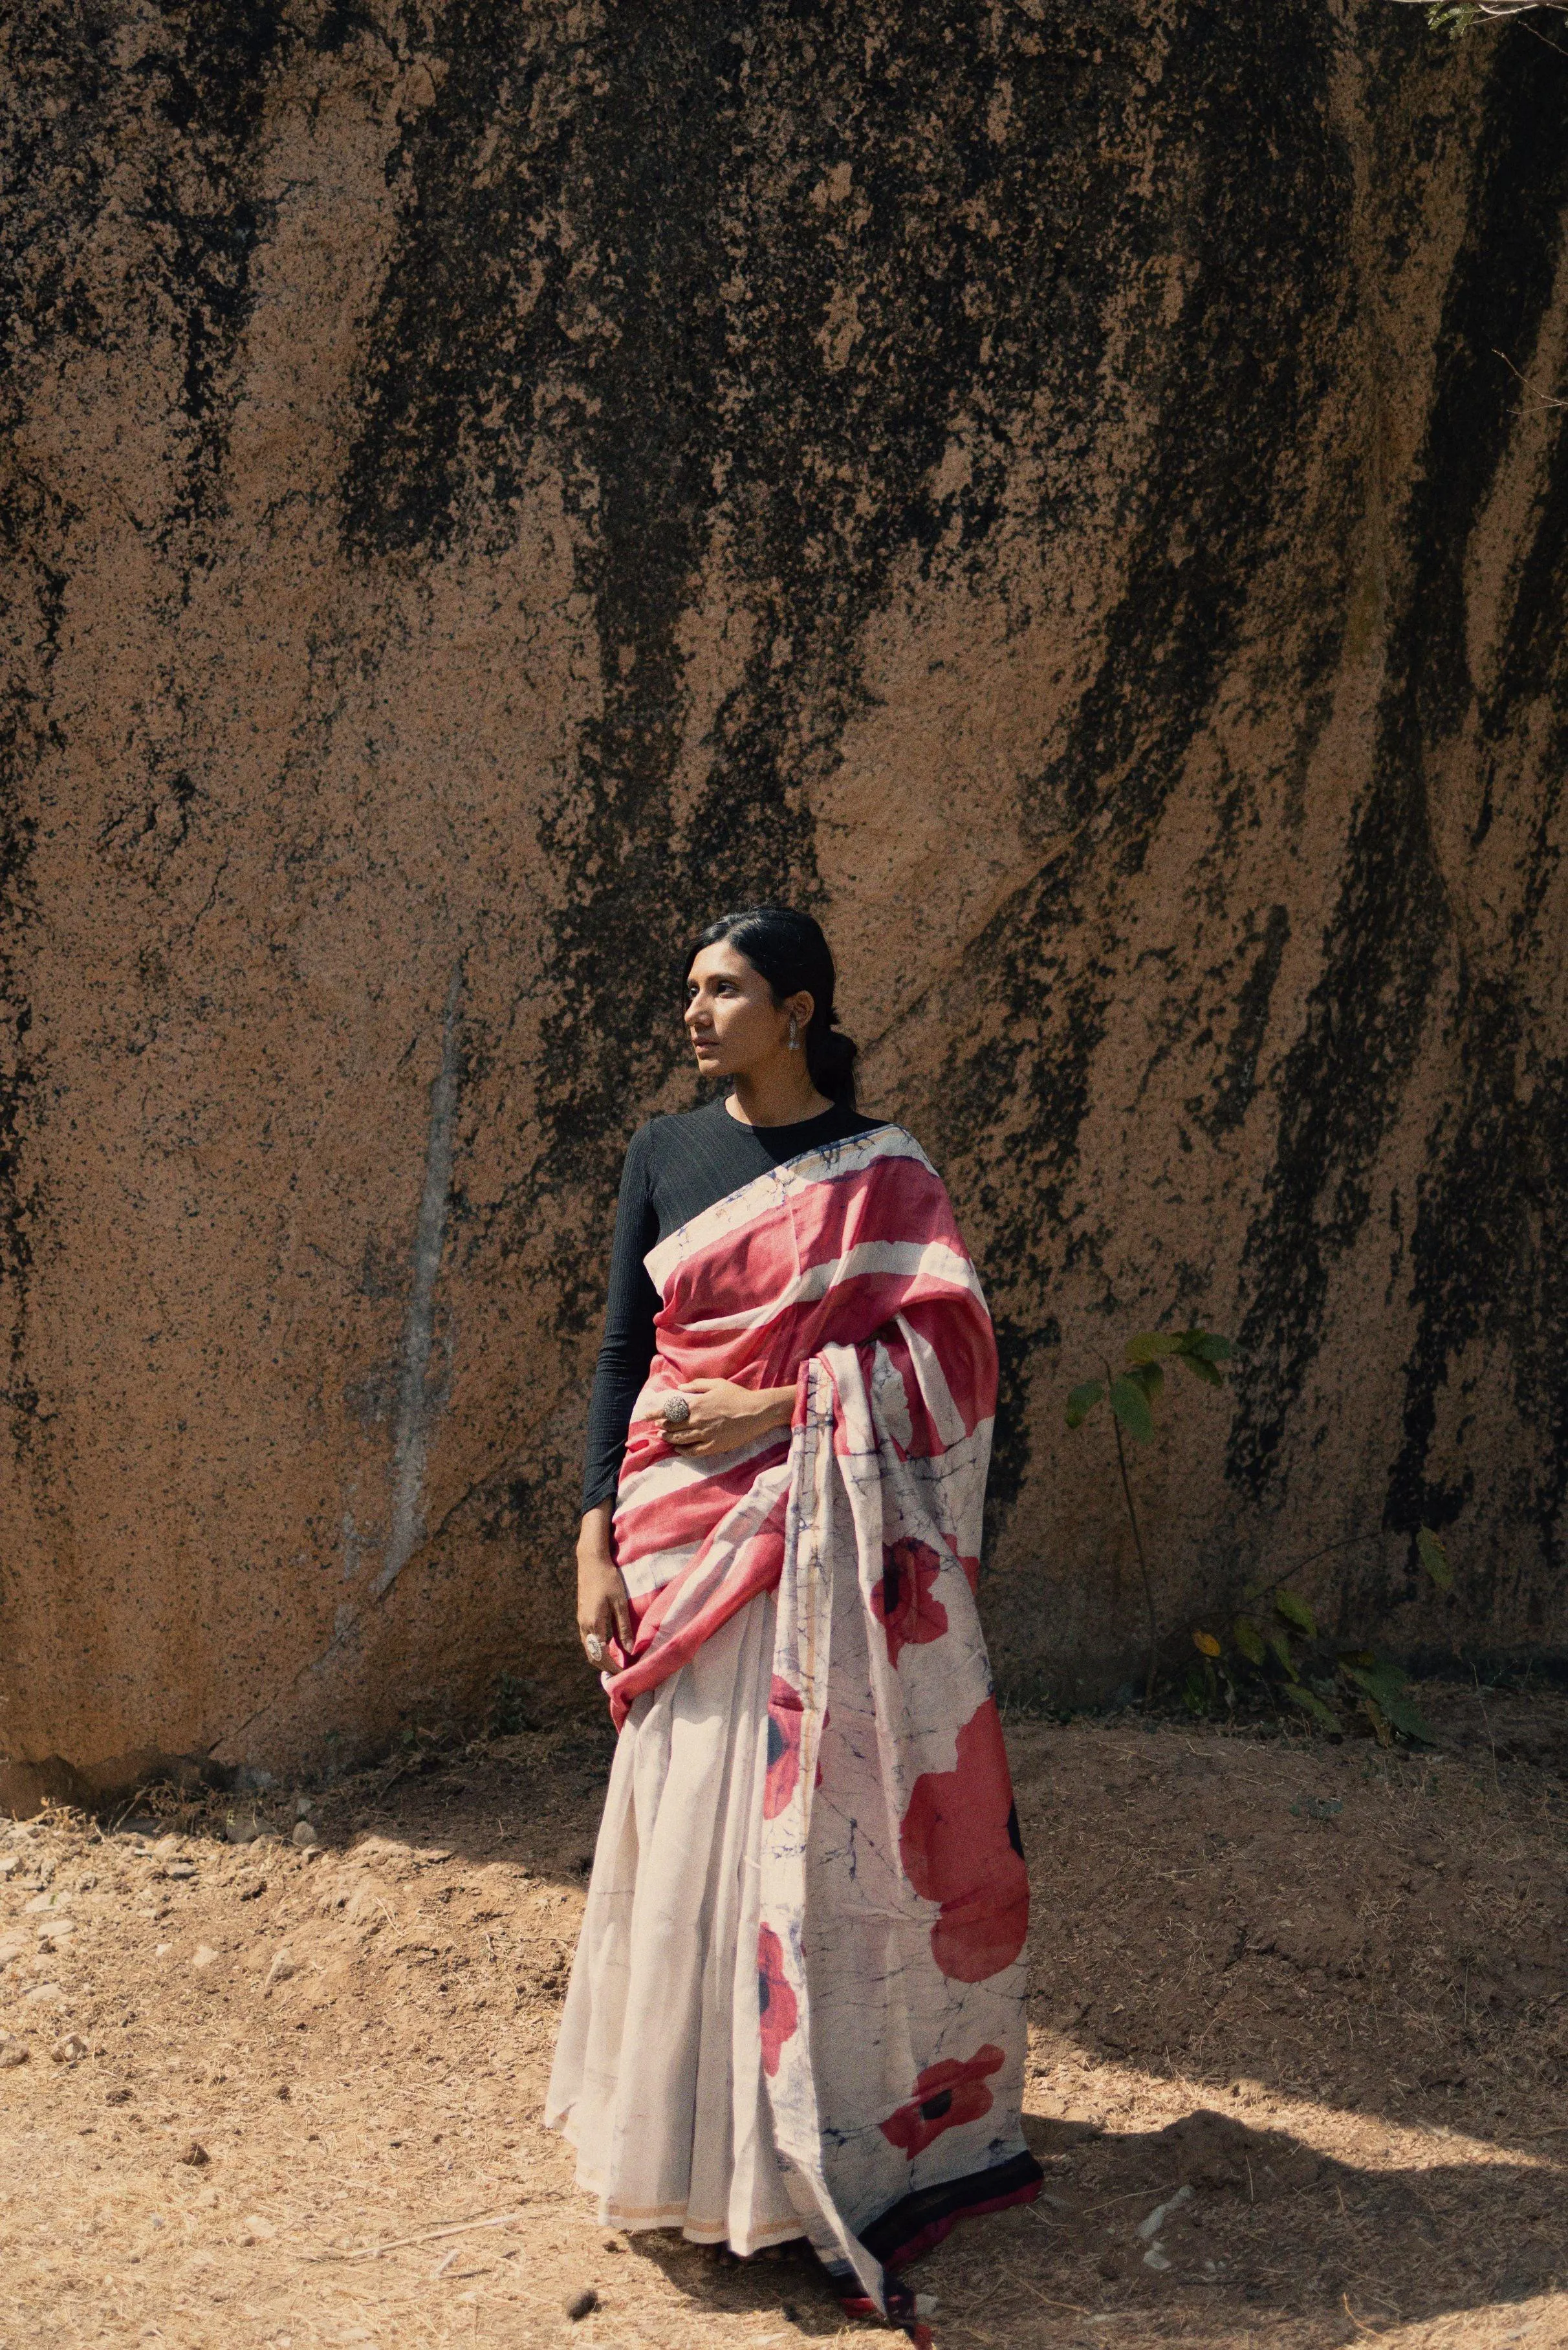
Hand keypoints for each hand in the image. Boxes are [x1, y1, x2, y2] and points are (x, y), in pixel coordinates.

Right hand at [576, 1505, 631, 1664]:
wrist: (591, 1562)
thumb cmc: (608, 1580)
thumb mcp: (620, 1603)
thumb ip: (624, 1628)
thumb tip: (629, 1650)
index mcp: (594, 1624)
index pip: (601, 1655)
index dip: (612, 1667)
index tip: (624, 1673)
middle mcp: (584, 1626)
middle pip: (592, 1656)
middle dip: (605, 1667)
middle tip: (621, 1672)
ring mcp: (581, 1621)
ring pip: (589, 1648)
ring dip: (601, 1658)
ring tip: (616, 1662)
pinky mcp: (582, 1616)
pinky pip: (588, 1639)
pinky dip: (597, 1648)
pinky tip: (609, 1646)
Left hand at [661, 1378, 795, 1456]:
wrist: (756, 1412)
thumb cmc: (737, 1396)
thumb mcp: (717, 1384)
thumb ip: (696, 1386)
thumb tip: (680, 1388)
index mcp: (696, 1404)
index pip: (669, 1410)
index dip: (655, 1413)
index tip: (646, 1415)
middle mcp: (697, 1420)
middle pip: (672, 1426)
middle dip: (661, 1426)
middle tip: (657, 1426)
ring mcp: (704, 1435)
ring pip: (680, 1439)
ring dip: (669, 1438)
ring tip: (664, 1437)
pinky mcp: (713, 1446)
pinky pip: (693, 1451)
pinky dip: (683, 1450)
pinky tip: (679, 1449)